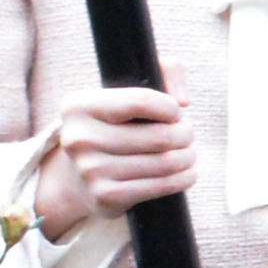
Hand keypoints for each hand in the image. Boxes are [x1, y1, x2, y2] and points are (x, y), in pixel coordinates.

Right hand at [29, 77, 196, 240]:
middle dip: (184, 134)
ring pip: (164, 163)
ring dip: (187, 157)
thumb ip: (164, 71)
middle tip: (186, 134)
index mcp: (79, 106)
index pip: (140, 101)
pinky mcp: (105, 196)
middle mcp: (79, 138)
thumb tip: (182, 100)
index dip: (169, 107)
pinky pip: (159, 186)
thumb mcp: (129, 88)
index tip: (175, 112)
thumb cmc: (115, 125)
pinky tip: (186, 173)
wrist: (80, 176)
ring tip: (188, 153)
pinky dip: (183, 179)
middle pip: (159, 136)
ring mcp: (90, 170)